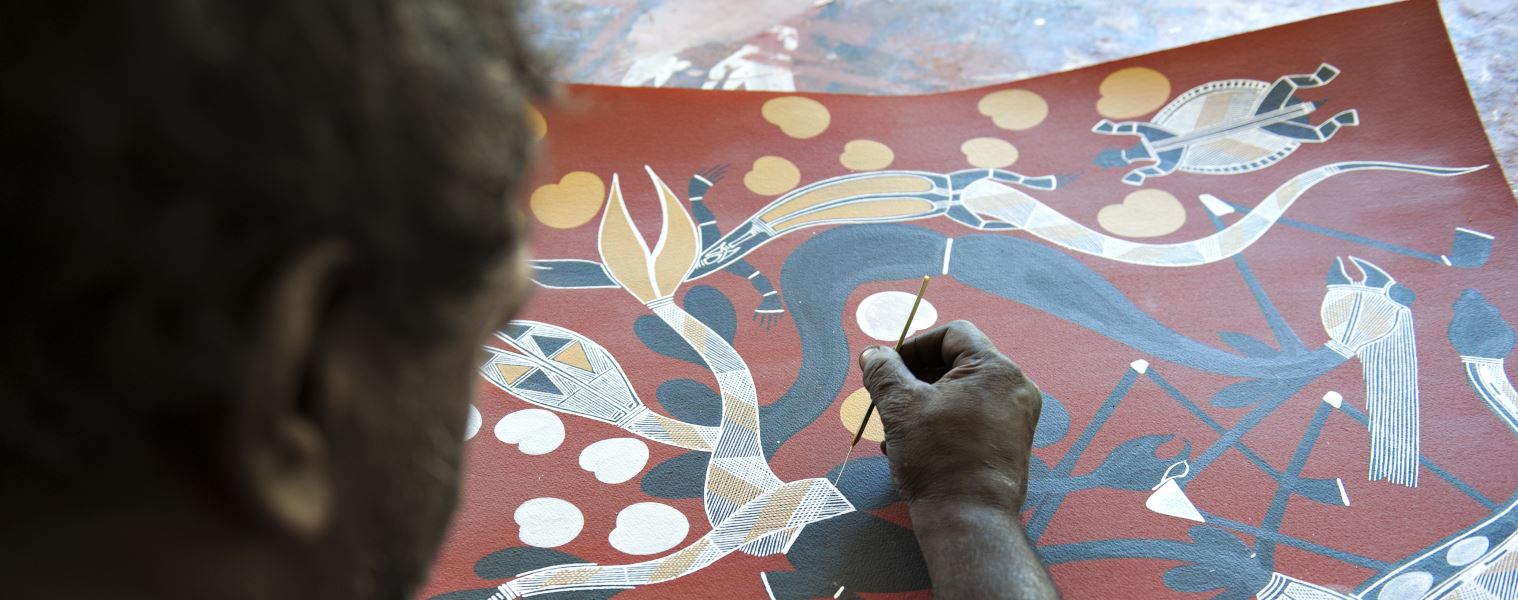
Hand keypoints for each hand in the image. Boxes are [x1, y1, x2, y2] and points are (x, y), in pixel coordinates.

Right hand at [859, 320, 1041, 511]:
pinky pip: (974, 416)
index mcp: (994, 368)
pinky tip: (916, 444)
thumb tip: (873, 355)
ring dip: (926, 402)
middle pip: (958, 363)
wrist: (969, 518)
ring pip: (963, 393)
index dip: (916, 346)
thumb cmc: (939, 460)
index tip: (891, 367)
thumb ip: (884, 372)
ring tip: (896, 427)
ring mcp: (1017, 416)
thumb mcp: (900, 407)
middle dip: (917, 377)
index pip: (952, 334)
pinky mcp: (1012, 442)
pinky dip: (945, 421)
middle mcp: (1015, 387)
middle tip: (889, 396)